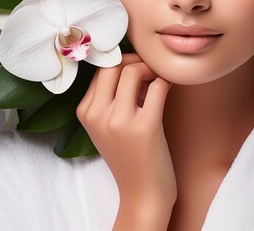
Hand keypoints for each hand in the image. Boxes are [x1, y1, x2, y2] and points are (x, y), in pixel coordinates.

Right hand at [76, 53, 175, 206]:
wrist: (142, 193)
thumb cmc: (129, 156)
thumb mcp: (106, 126)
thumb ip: (108, 97)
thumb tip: (130, 60)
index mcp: (85, 112)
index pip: (100, 69)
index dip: (121, 63)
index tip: (137, 70)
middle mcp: (98, 115)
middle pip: (113, 65)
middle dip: (135, 60)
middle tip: (149, 71)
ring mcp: (119, 122)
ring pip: (133, 71)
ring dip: (151, 69)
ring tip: (158, 80)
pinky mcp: (145, 127)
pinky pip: (157, 87)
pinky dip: (165, 82)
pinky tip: (168, 89)